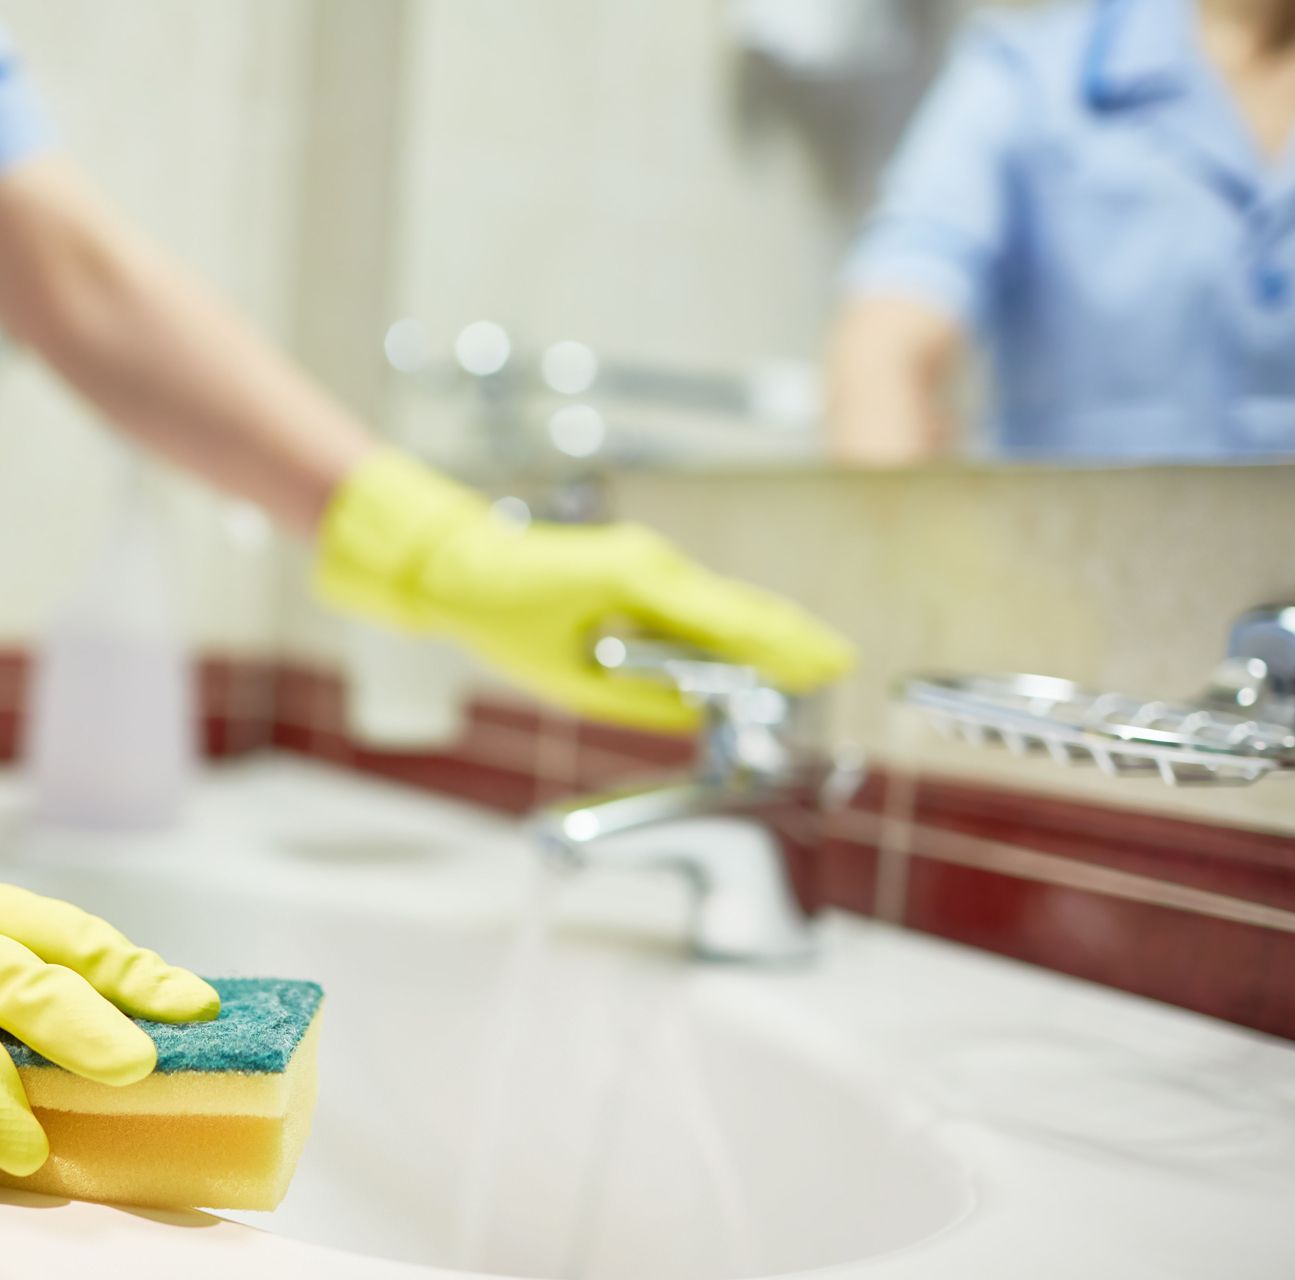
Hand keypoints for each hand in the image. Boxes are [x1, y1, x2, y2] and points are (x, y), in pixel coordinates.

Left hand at [314, 453, 854, 729]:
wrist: (457, 566)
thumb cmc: (501, 615)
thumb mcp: (570, 679)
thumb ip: (641, 701)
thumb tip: (696, 715)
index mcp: (637, 581)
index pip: (730, 620)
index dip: (783, 647)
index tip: (826, 664)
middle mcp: (652, 562)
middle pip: (739, 605)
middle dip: (789, 638)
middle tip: (837, 665)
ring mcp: (646, 561)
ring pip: (721, 602)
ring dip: (762, 635)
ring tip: (807, 666)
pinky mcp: (636, 568)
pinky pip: (694, 602)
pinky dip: (728, 627)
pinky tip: (750, 650)